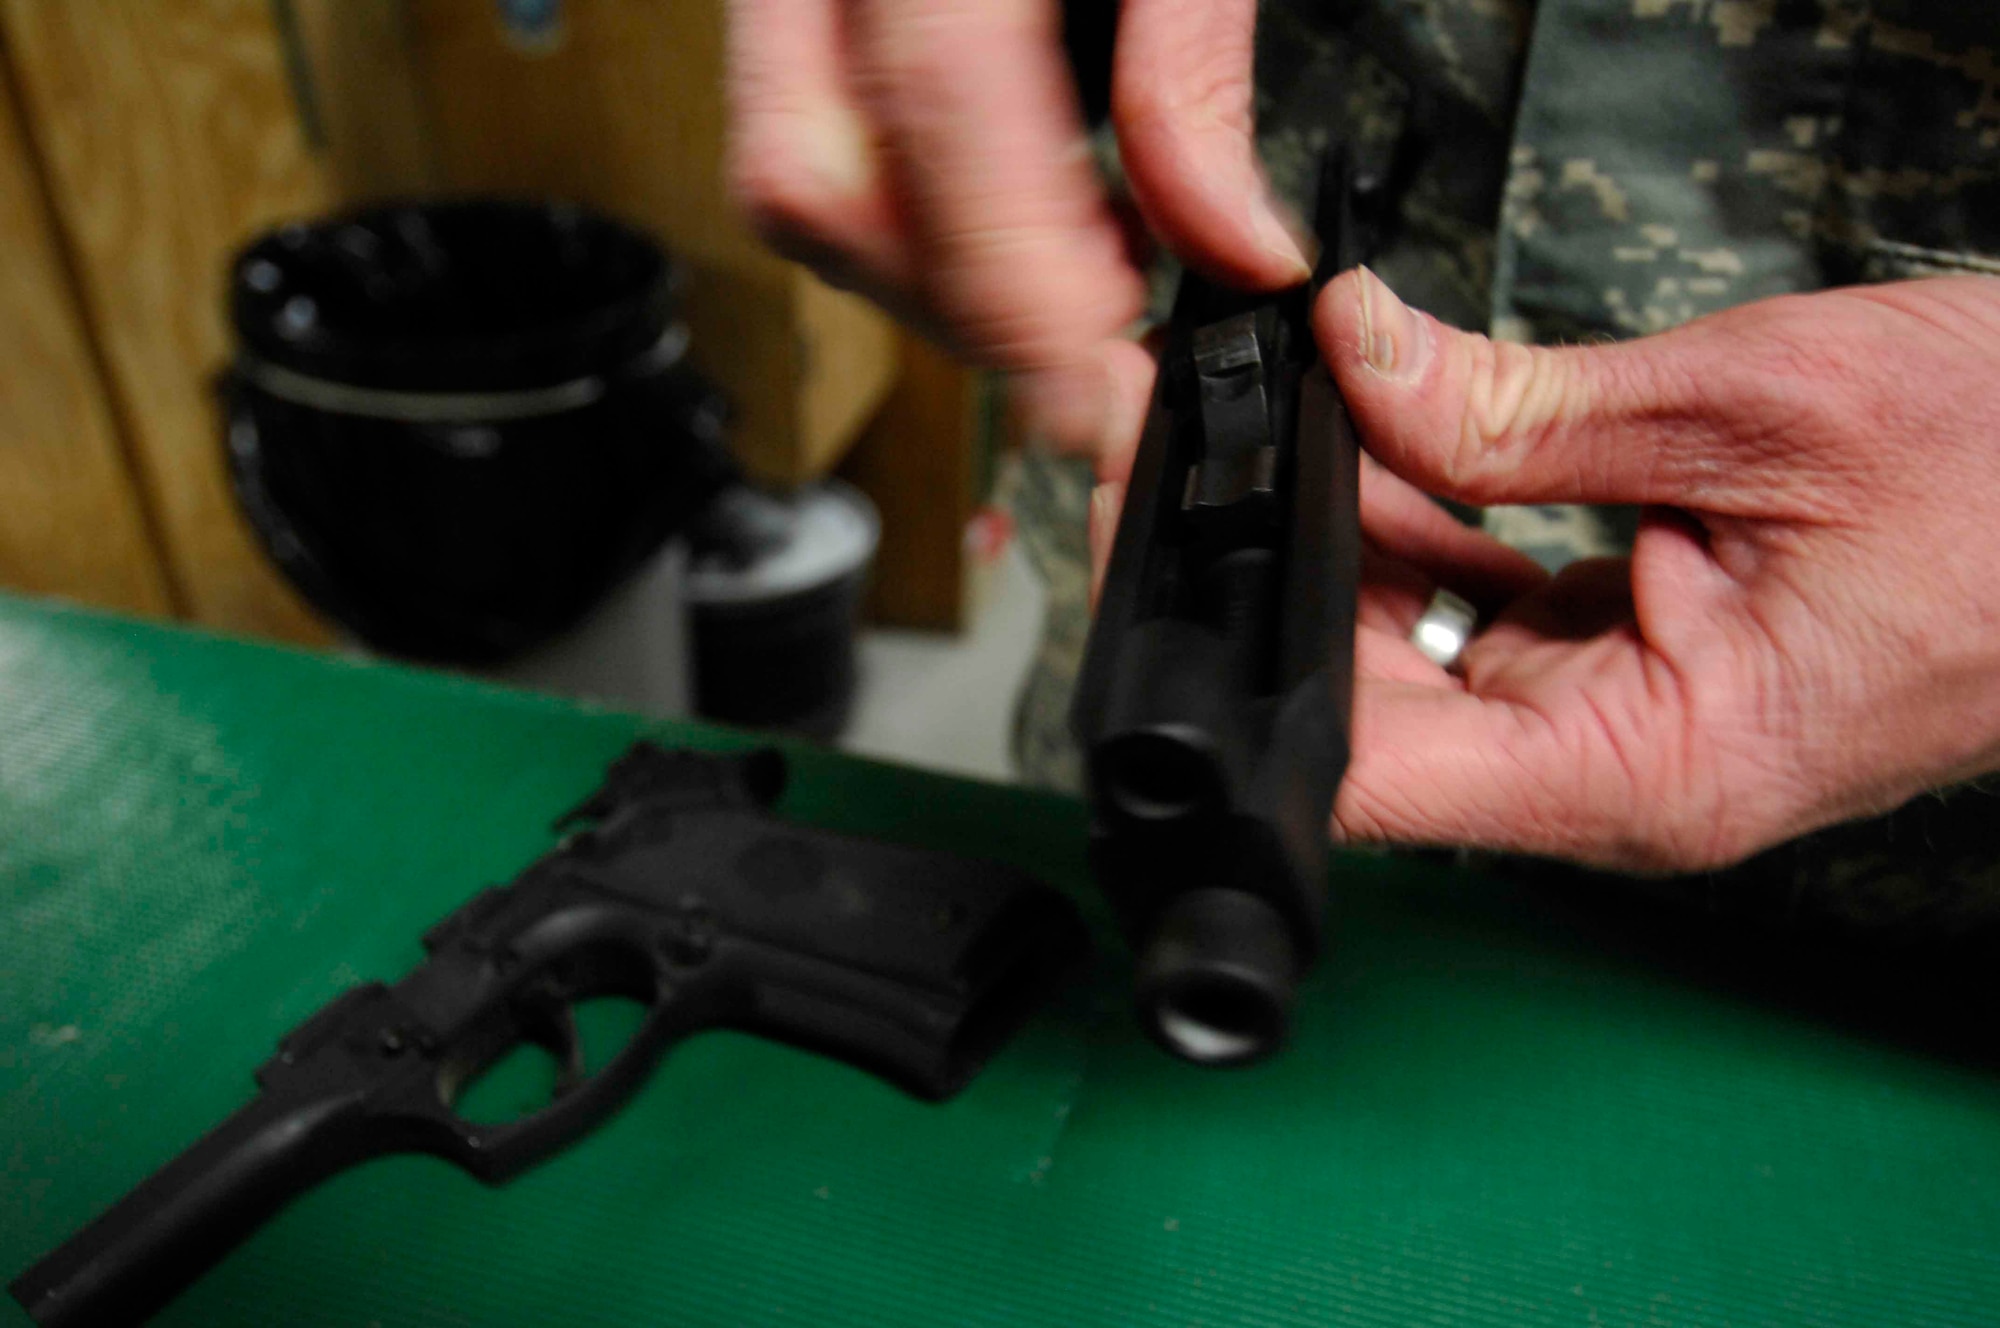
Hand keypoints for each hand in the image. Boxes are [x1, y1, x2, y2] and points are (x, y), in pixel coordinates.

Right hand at [724, 0, 1305, 451]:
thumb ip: (1196, 54)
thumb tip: (1226, 240)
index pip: (933, 98)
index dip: (1012, 278)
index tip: (1092, 397)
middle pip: (819, 185)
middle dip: (966, 310)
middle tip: (1098, 360)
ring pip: (800, 190)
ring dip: (944, 287)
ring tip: (1083, 294)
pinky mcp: (805, 12)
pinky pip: (815, 155)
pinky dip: (926, 231)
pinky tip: (1037, 233)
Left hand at [1094, 271, 1999, 870]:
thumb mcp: (1753, 414)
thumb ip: (1523, 408)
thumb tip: (1353, 359)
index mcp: (1646, 771)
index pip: (1371, 774)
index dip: (1244, 679)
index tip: (1165, 573)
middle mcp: (1617, 772)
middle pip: (1370, 707)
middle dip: (1279, 581)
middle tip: (1208, 451)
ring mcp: (1624, 723)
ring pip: (1418, 653)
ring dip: (1348, 545)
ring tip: (1290, 430)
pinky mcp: (1637, 665)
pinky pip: (1489, 613)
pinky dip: (1431, 532)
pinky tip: (1383, 445)